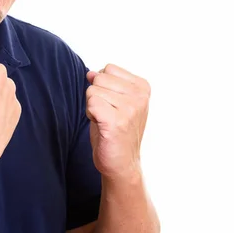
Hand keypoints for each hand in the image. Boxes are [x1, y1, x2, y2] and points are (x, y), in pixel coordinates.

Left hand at [86, 64, 150, 179]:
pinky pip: (90, 104)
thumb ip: (106, 84)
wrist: (122, 163)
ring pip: (92, 91)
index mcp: (142, 87)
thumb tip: (91, 73)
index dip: (103, 87)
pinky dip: (90, 115)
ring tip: (105, 122)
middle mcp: (139, 96)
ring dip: (93, 107)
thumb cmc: (116, 133)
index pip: (109, 69)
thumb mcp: (115, 102)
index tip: (113, 105)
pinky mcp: (116, 121)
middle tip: (107, 116)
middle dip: (96, 97)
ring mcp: (130, 108)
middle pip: (99, 78)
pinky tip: (102, 127)